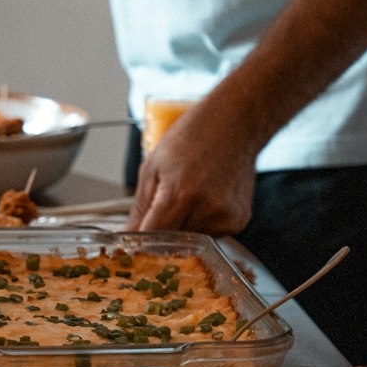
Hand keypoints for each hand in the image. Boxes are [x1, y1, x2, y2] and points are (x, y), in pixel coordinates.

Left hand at [126, 92, 259, 232]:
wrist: (235, 123)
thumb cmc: (192, 137)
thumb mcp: (153, 167)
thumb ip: (140, 208)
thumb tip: (128, 236)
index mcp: (180, 194)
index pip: (153, 238)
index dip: (141, 243)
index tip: (135, 242)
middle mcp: (206, 209)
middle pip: (172, 243)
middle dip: (163, 232)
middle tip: (165, 206)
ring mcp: (225, 217)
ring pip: (191, 242)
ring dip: (183, 228)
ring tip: (190, 195)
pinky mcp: (238, 221)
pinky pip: (210, 235)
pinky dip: (202, 224)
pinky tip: (206, 199)